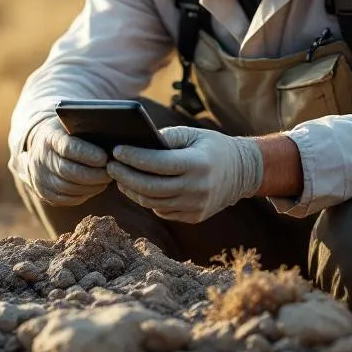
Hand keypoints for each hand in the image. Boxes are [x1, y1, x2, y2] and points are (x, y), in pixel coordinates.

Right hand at [22, 117, 112, 205]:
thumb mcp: (72, 125)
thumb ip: (86, 129)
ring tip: (106, 181)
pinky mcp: (44, 192)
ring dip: (91, 187)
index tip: (105, 158)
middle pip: (68, 171)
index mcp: (50, 138)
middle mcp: (42, 158)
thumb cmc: (67, 134)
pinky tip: (94, 188)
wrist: (41, 147)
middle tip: (111, 174)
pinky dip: (83, 195)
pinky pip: (65, 199)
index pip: (68, 148)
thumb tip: (111, 135)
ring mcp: (41, 177)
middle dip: (93, 175)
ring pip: (68, 188)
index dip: (87, 154)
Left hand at [107, 126, 262, 222]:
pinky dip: (147, 199)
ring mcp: (196, 206)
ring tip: (119, 176)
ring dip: (132, 190)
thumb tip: (136, 143)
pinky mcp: (193, 217)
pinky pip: (162, 211)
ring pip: (153, 202)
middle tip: (110, 165)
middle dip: (126, 176)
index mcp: (198, 164)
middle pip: (151, 187)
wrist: (242, 172)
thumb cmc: (211, 147)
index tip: (115, 150)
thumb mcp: (193, 135)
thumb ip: (166, 137)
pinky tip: (136, 187)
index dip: (134, 157)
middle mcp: (198, 188)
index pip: (158, 164)